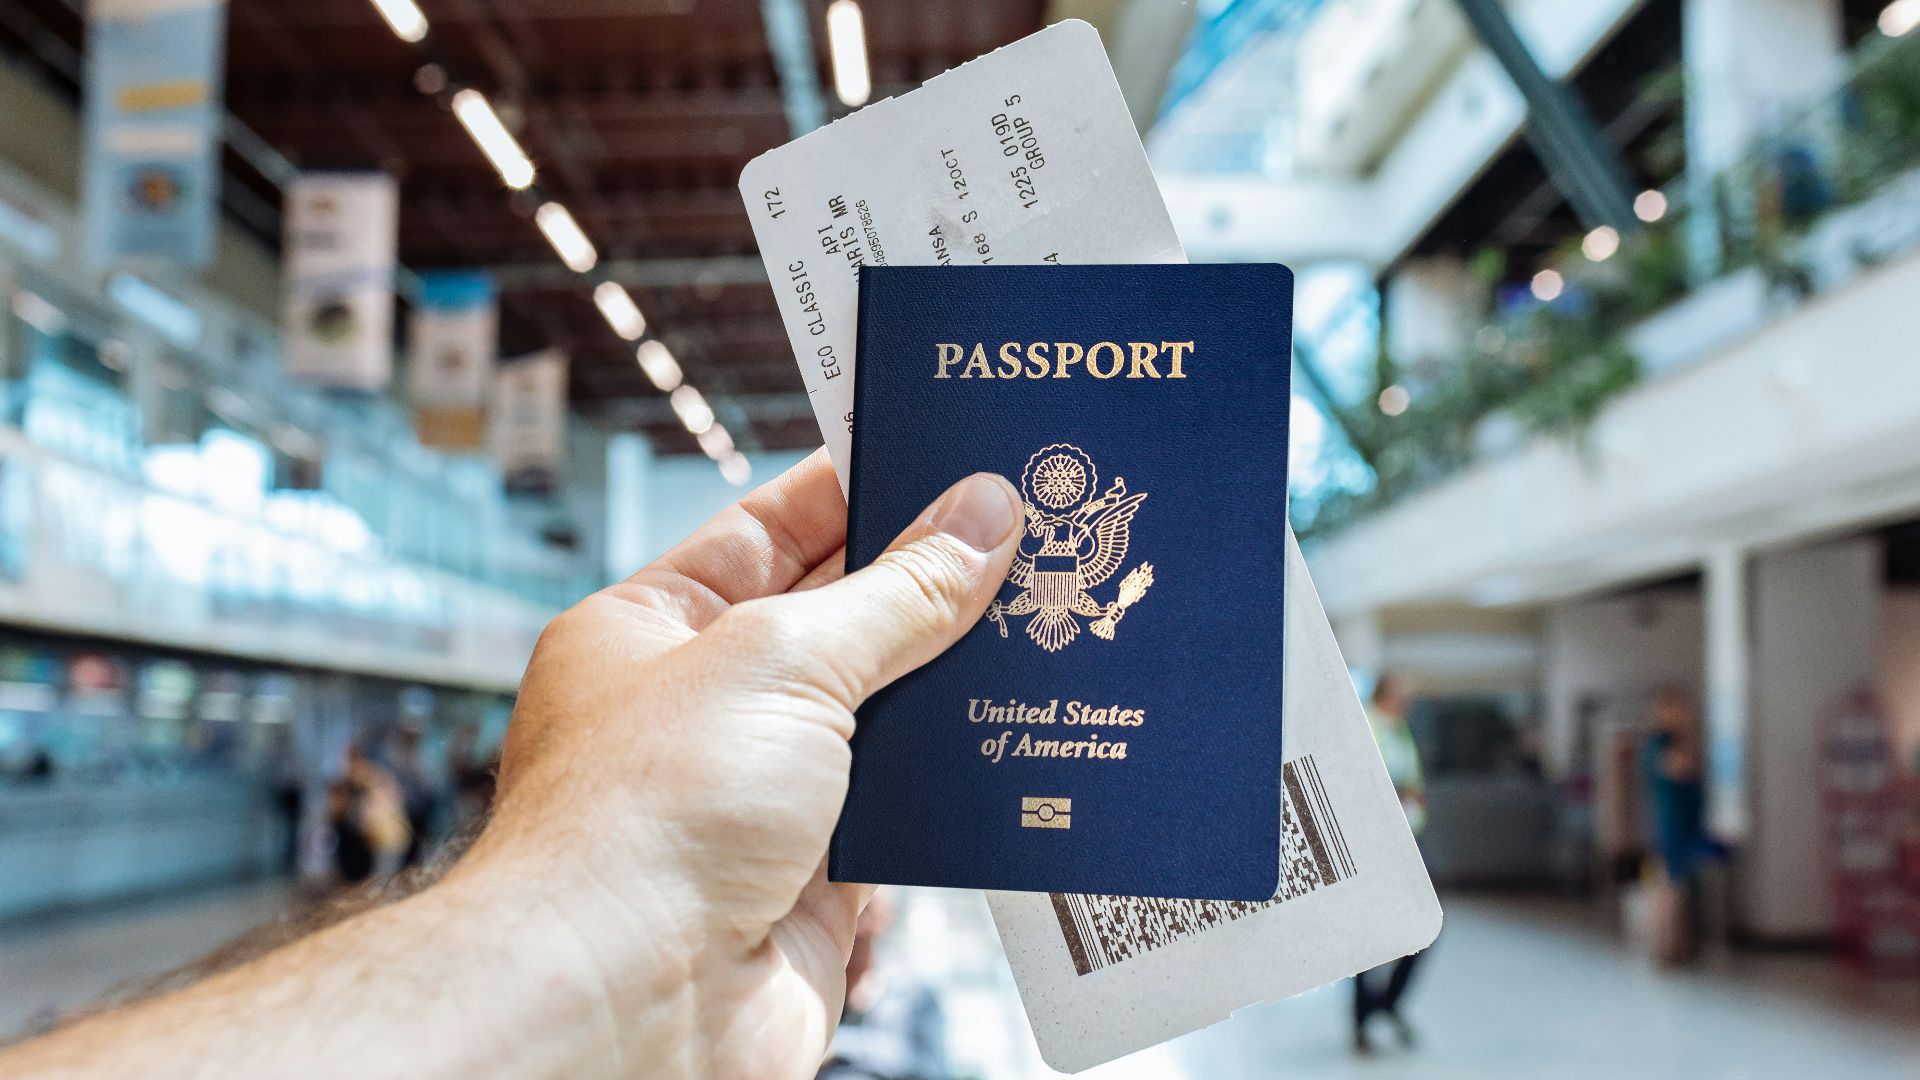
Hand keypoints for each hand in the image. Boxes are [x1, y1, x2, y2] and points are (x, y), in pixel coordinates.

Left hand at [455, 451, 1020, 1077]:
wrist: (633, 1005)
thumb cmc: (646, 820)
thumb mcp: (783, 661)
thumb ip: (896, 594)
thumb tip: (980, 518)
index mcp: (655, 629)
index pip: (770, 527)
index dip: (859, 485)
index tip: (946, 449)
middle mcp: (703, 708)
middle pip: (839, 620)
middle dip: (929, 585)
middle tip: (1033, 529)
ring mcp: (761, 797)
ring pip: (884, 719)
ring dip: (955, 687)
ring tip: (1054, 624)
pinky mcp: (818, 881)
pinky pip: (909, 813)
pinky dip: (959, 787)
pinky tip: (1025, 743)